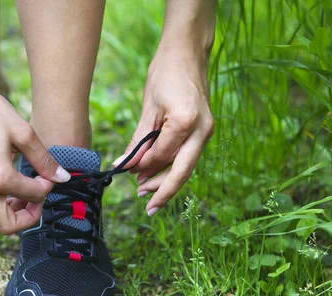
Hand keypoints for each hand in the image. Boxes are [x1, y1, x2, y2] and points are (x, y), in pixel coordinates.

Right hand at [0, 77, 69, 233]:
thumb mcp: (23, 132)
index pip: (32, 195)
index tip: (50, 173)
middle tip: (38, 199)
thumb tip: (62, 178)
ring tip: (22, 197)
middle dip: (28, 217)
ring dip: (9, 217)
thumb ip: (43, 160)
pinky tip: (7, 187)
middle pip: (7, 226)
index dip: (47, 186)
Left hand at [114, 53, 213, 216]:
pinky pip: (187, 154)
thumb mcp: (148, 108)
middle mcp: (202, 130)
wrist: (187, 52)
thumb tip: (124, 165)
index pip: (161, 156)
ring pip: (186, 166)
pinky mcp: (204, 130)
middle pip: (182, 171)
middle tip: (146, 206)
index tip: (126, 173)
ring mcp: (207, 131)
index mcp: (186, 122)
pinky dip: (172, 165)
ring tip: (145, 190)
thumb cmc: (165, 74)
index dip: (143, 167)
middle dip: (164, 191)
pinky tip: (156, 173)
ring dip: (166, 179)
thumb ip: (138, 140)